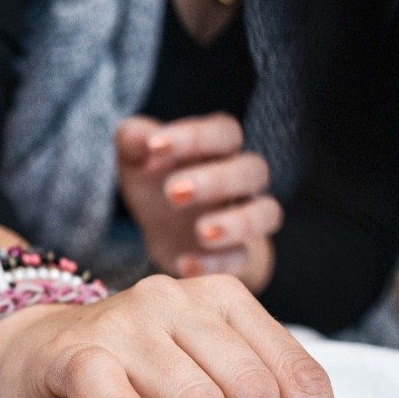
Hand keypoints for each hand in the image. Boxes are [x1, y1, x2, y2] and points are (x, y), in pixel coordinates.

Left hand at [116, 113, 279, 291]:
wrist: (164, 232)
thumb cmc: (154, 183)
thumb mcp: (135, 160)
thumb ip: (133, 140)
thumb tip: (140, 135)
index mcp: (219, 147)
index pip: (223, 131)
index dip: (193, 136)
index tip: (154, 147)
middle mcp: (241, 178)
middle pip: (251, 169)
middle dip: (215, 180)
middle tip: (173, 192)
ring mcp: (245, 217)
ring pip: (266, 213)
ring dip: (237, 223)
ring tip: (201, 232)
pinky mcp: (237, 254)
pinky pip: (242, 259)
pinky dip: (217, 264)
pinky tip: (186, 265)